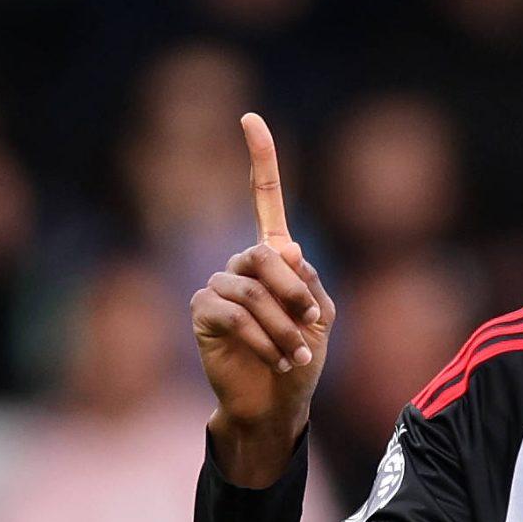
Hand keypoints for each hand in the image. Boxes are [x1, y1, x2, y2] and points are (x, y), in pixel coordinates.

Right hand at [192, 112, 333, 485]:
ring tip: (295, 355)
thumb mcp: (320, 316)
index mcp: (273, 257)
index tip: (250, 118)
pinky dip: (260, 337)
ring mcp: (218, 287)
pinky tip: (275, 358)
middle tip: (311, 324)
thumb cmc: (301, 359)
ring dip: (281, 326)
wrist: (276, 403)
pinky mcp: (203, 313)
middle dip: (293, 292)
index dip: (260, 158)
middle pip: (263, 255)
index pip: (264, 198)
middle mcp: (242, 265)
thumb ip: (306, 280)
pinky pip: (232, 312)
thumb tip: (284, 250)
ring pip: (251, 291)